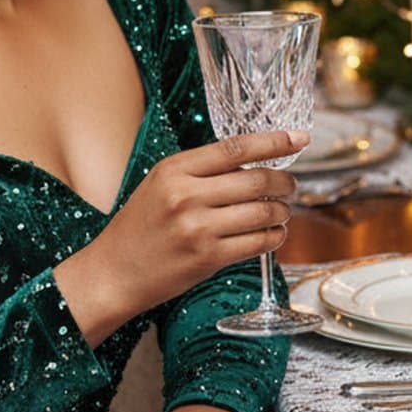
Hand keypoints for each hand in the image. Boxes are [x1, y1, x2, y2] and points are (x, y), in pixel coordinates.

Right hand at [55, 129, 303, 343]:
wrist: (114, 272)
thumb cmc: (139, 228)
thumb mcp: (160, 185)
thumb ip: (200, 172)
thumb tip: (253, 163)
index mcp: (174, 170)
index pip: (236, 147)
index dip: (274, 141)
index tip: (298, 139)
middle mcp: (186, 195)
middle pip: (256, 179)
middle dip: (284, 181)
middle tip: (291, 184)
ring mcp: (198, 228)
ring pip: (263, 211)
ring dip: (282, 211)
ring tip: (282, 212)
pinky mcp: (208, 258)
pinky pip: (257, 242)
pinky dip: (274, 236)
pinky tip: (273, 234)